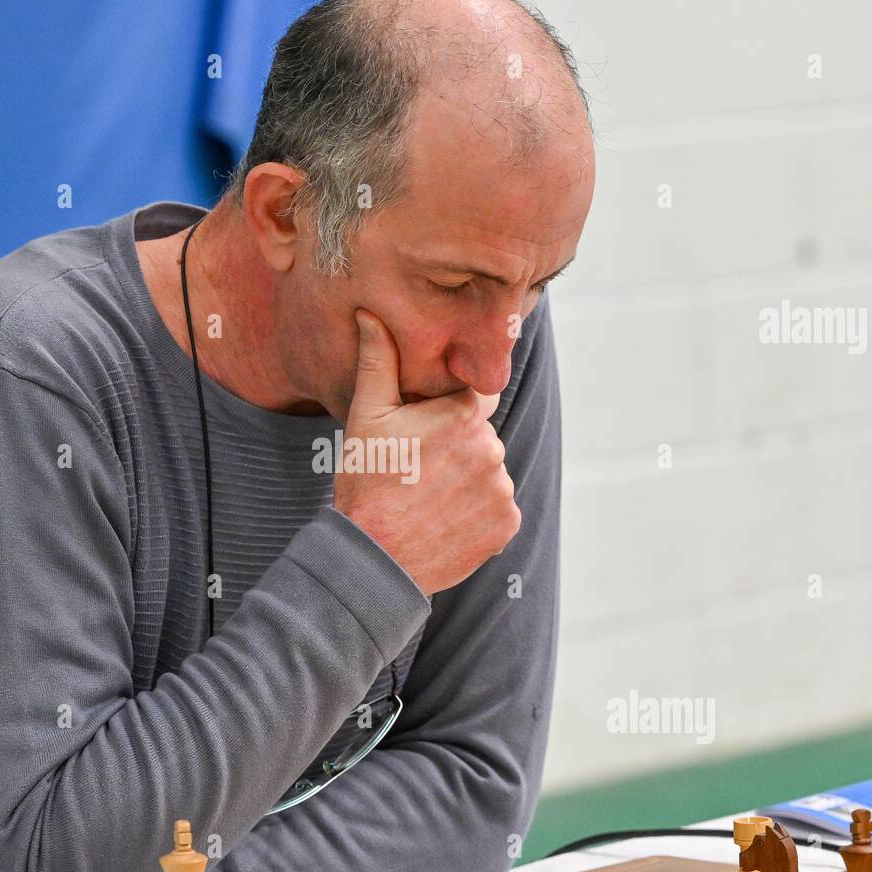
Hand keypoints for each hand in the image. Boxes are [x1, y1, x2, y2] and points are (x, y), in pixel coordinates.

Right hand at [333, 309, 519, 596]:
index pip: (472, 397)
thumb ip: (378, 360)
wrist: (373, 559)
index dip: (448, 411)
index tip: (427, 431)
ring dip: (466, 481)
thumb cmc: (365, 483)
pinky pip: (496, 508)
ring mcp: (502, 490)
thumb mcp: (366, 416)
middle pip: (480, 437)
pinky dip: (476, 513)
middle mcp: (493, 448)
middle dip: (455, 448)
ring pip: (488, 473)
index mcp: (465, 415)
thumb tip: (372, 313)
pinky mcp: (507, 525)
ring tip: (426, 498)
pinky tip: (442, 519)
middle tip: (416, 471)